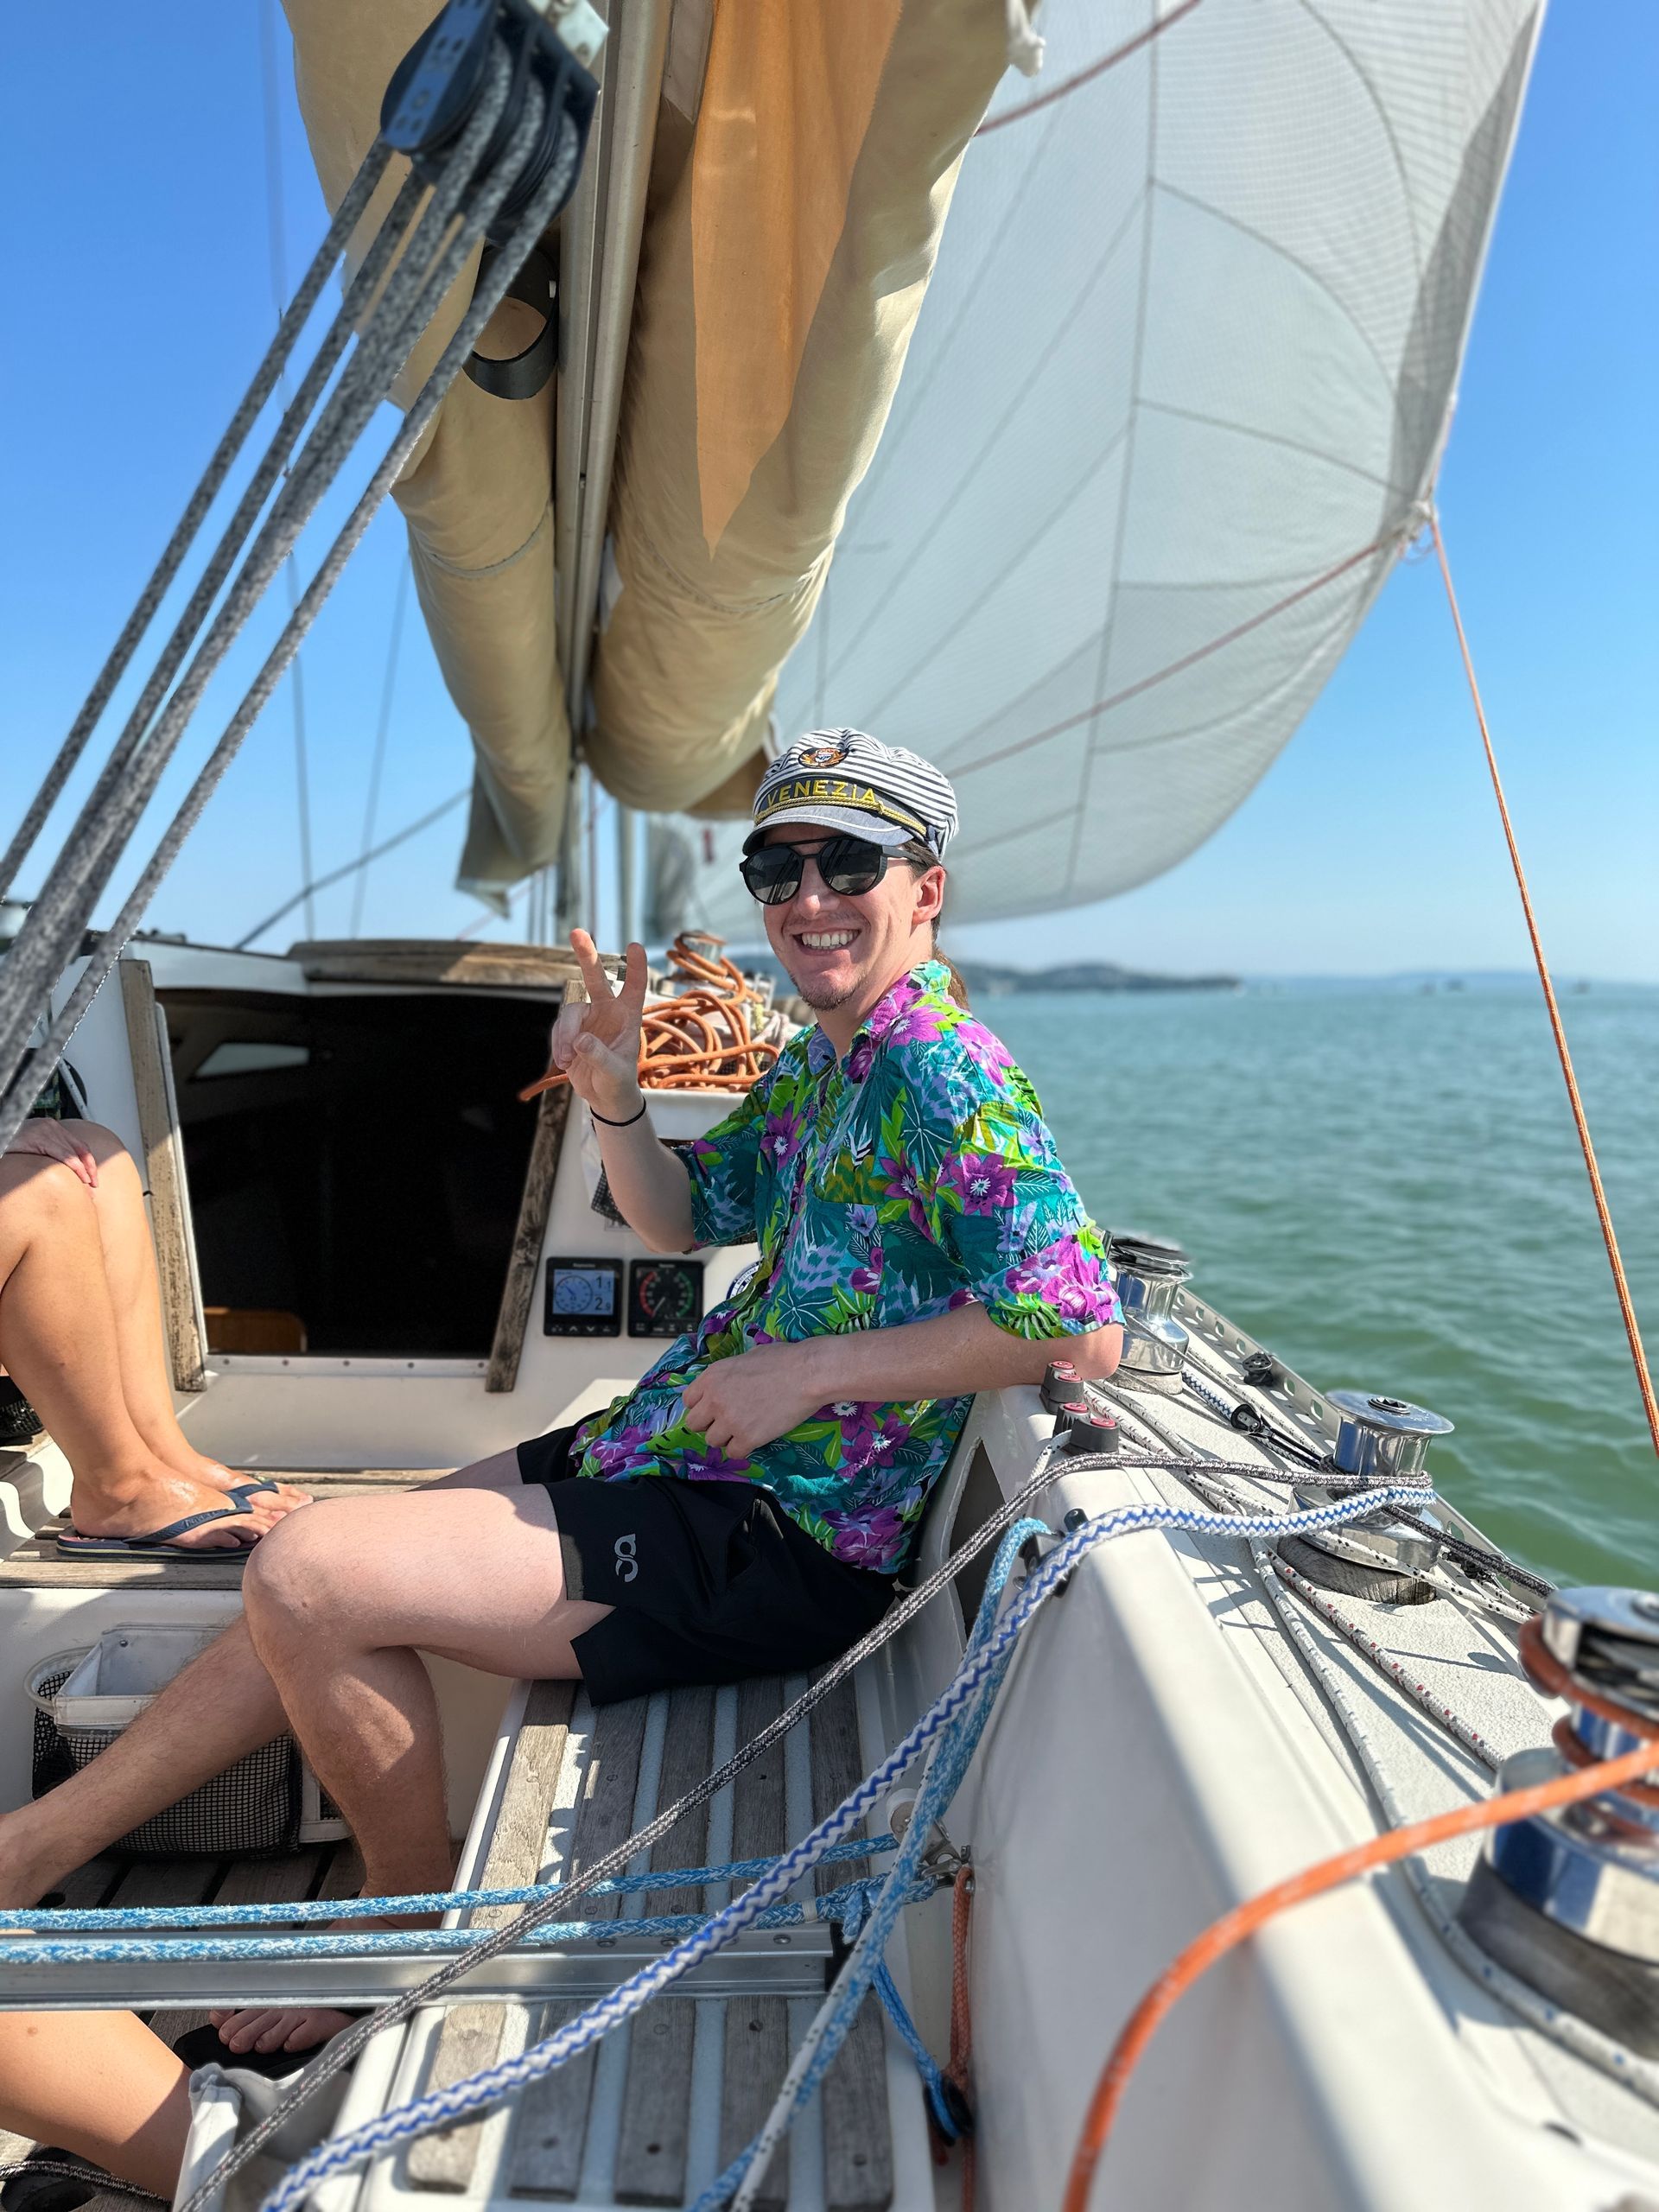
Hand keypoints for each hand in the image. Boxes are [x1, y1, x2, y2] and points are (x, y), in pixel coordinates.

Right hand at [5, 1118, 96, 1184]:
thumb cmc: (10, 1141)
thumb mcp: (33, 1144)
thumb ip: (47, 1151)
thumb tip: (59, 1169)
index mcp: (52, 1127)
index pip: (78, 1145)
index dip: (88, 1162)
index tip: (92, 1177)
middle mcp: (52, 1127)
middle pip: (81, 1149)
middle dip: (90, 1168)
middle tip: (94, 1184)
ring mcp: (47, 1131)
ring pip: (74, 1154)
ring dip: (85, 1171)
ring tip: (88, 1185)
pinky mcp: (40, 1139)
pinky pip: (64, 1156)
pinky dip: (76, 1168)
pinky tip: (81, 1178)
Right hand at [548, 931, 648, 1119]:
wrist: (605, 1096)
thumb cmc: (619, 1082)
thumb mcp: (614, 1072)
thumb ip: (599, 1056)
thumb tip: (580, 1041)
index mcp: (628, 1017)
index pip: (634, 987)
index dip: (636, 967)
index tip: (635, 946)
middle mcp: (607, 1011)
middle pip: (595, 978)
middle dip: (586, 955)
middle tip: (577, 932)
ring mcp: (587, 1019)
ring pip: (569, 1013)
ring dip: (564, 1035)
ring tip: (567, 1058)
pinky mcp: (570, 1030)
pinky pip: (558, 1029)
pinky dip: (558, 1044)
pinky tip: (564, 1061)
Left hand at [680, 1343, 824, 1463]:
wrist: (807, 1374)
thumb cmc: (782, 1359)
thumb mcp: (746, 1357)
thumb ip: (729, 1374)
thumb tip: (730, 1381)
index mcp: (711, 1377)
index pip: (688, 1401)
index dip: (702, 1406)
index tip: (714, 1408)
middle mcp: (714, 1399)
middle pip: (694, 1424)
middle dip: (709, 1423)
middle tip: (728, 1421)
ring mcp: (729, 1421)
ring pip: (712, 1441)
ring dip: (726, 1437)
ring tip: (745, 1428)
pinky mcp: (747, 1438)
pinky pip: (733, 1453)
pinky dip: (742, 1448)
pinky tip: (754, 1438)